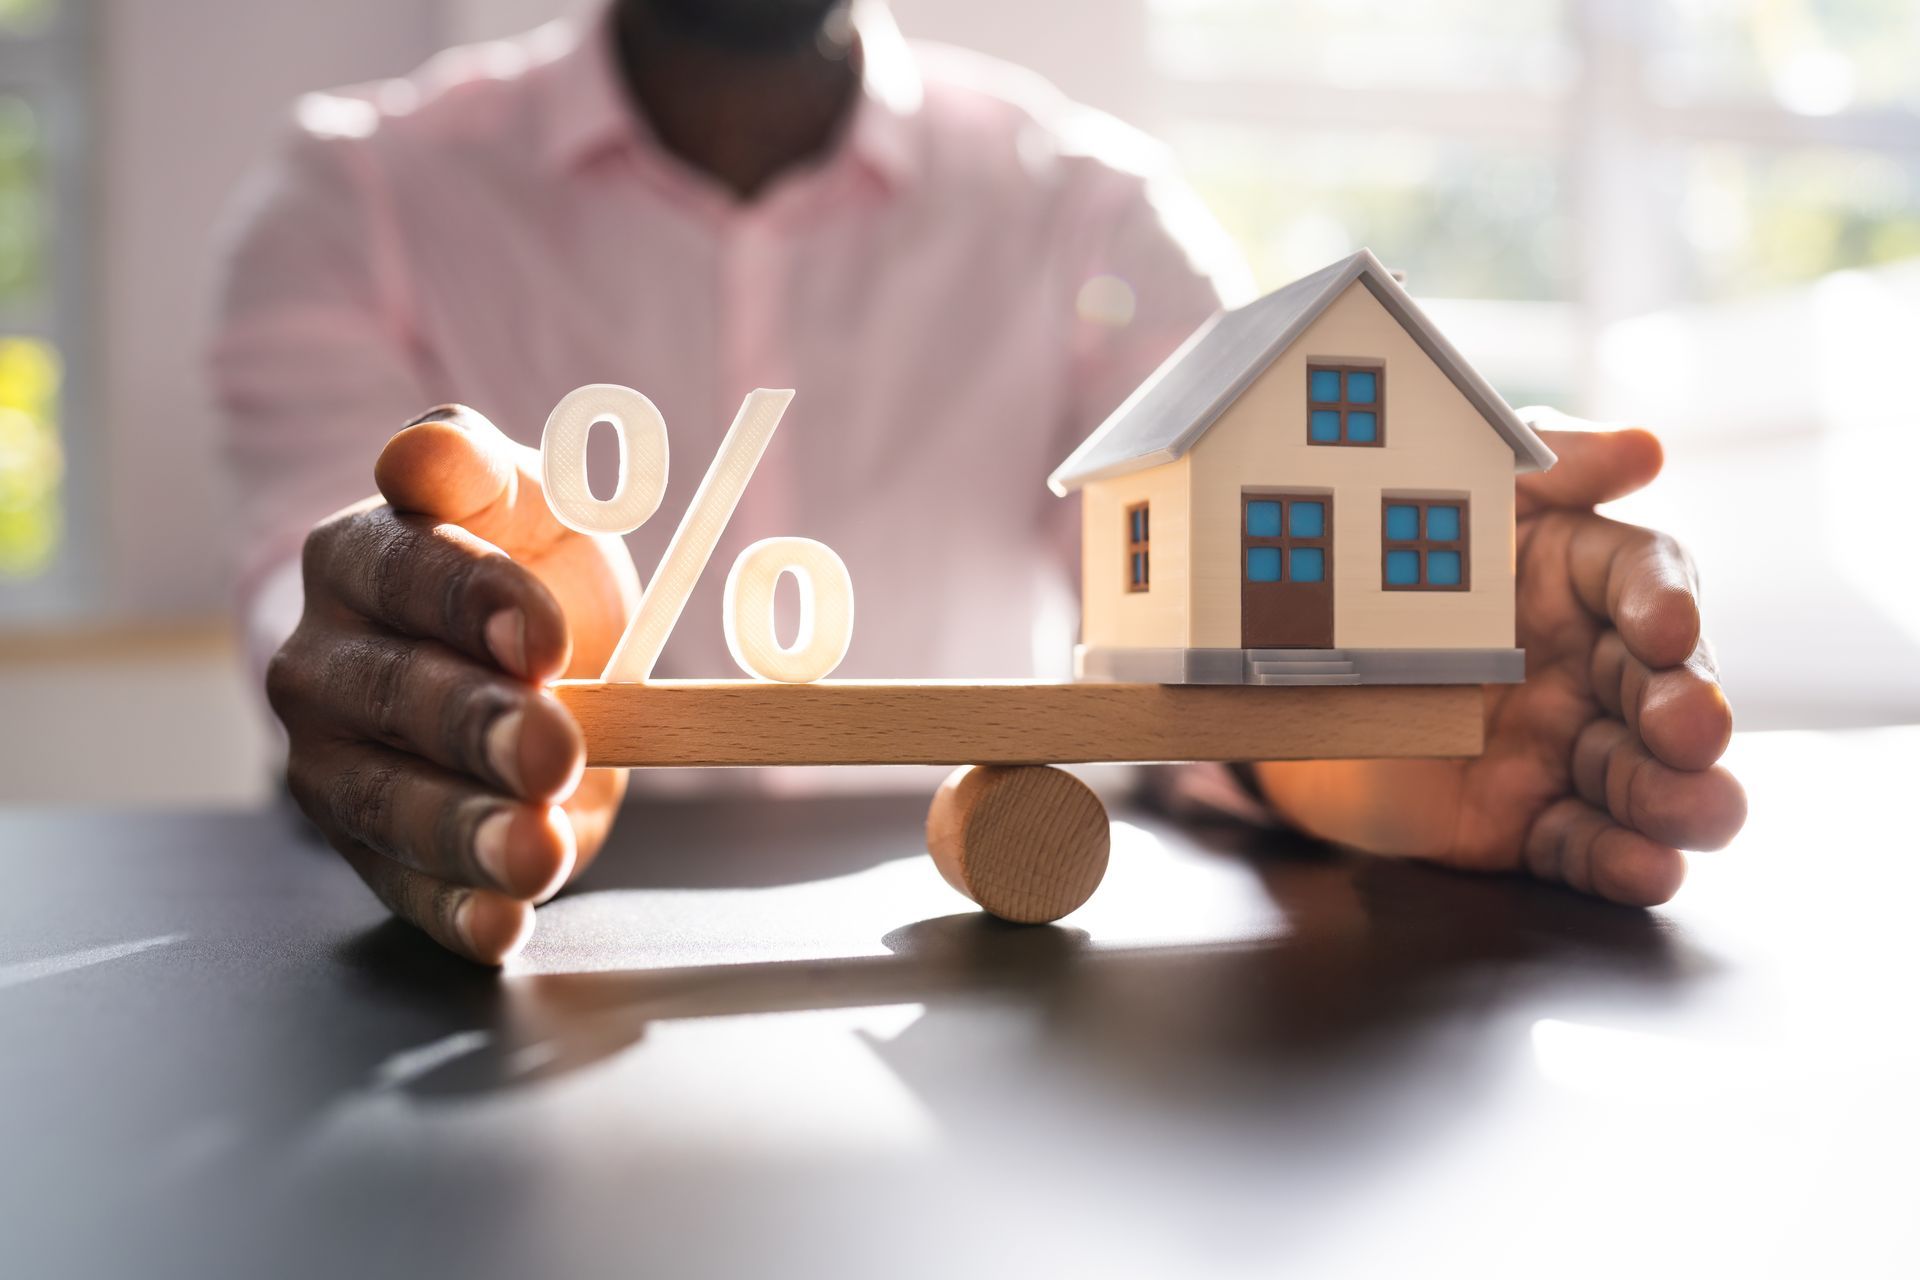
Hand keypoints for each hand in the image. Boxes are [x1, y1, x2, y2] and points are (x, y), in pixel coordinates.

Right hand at [268, 406, 639, 962]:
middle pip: (396, 696)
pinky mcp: (371, 850)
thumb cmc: (522, 566)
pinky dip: (457, 912)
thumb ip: (475, 466)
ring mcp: (335, 765)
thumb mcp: (521, 497)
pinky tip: (504, 922)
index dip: (475, 601)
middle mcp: (323, 663)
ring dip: (468, 832)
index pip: (404, 571)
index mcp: (358, 558)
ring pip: (391, 802)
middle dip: (478, 727)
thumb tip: (424, 450)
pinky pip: (405, 889)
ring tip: (535, 850)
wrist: (524, 659)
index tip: (547, 634)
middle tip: (554, 749)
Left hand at [1251, 416, 1745, 905]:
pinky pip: (1580, 846)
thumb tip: (1644, 450)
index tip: (1669, 628)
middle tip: (1691, 732)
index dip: (1667, 603)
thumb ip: (1541, 466)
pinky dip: (1620, 864)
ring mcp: (1559, 748)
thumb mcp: (1447, 498)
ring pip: (1642, 776)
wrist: (1266, 675)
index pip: (1645, 581)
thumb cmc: (1367, 566)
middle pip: (1664, 685)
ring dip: (1681, 798)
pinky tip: (1650, 871)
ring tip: (1704, 812)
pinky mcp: (1522, 822)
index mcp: (1576, 576)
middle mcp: (1586, 664)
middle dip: (1689, 712)